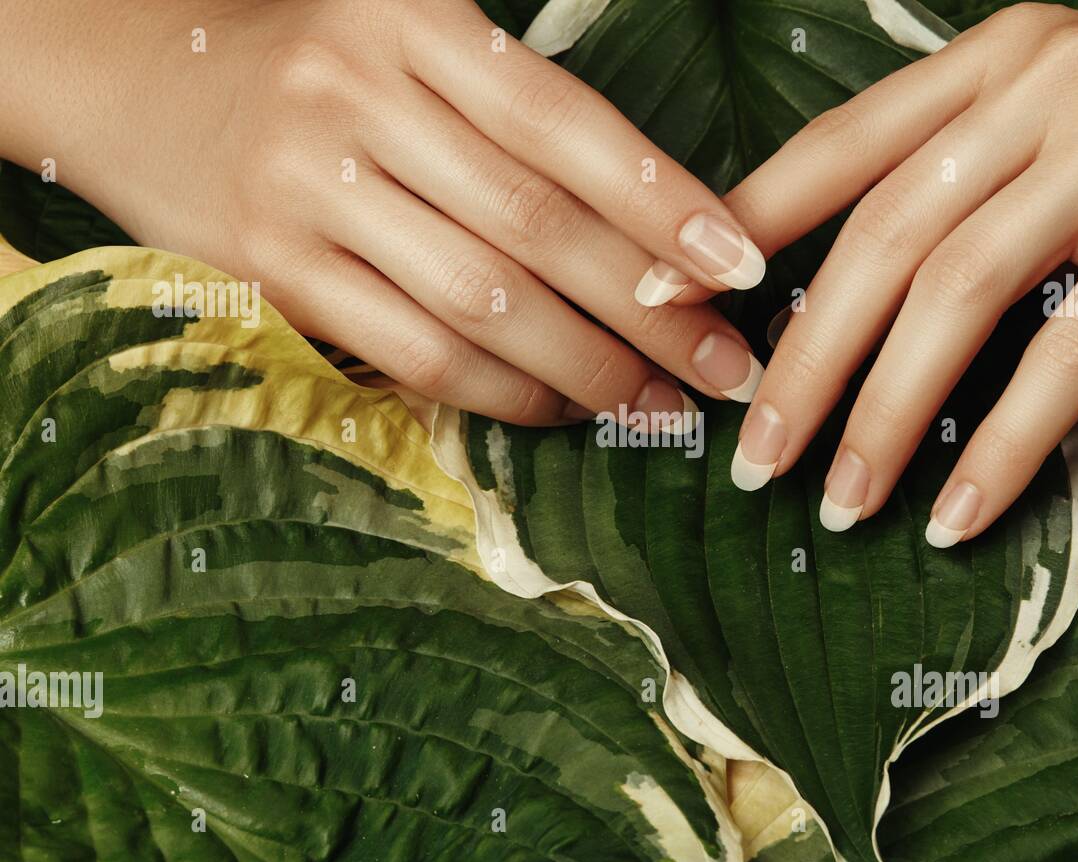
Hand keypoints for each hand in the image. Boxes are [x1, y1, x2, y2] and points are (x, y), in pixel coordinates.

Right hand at [0, 0, 767, 424]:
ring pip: (481, 301)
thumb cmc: (315, 69)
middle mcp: (359, 96)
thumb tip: (658, 230)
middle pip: (536, 223)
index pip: (566, 122)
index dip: (664, 200)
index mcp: (414, 22)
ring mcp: (307, 187)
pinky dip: (502, 393)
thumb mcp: (410, 48)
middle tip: (727, 370)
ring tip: (661, 407)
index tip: (742, 265)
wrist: (138, 80)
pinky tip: (563, 410)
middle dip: (650, 309)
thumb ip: (514, 119)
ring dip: (588, 367)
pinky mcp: (272, 270)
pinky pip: (414, 352)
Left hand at [697, 5, 1077, 542]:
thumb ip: (948, 174)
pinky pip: (1071, 351)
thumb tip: (834, 290)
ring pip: (960, 293)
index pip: (834, 150)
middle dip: (804, 360)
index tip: (658, 303)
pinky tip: (956, 513)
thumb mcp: (1047, 118)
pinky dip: (1004, 443)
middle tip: (755, 458)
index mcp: (987, 61)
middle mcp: (1040, 86)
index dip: (737, 230)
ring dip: (888, 413)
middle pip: (882, 237)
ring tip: (843, 506)